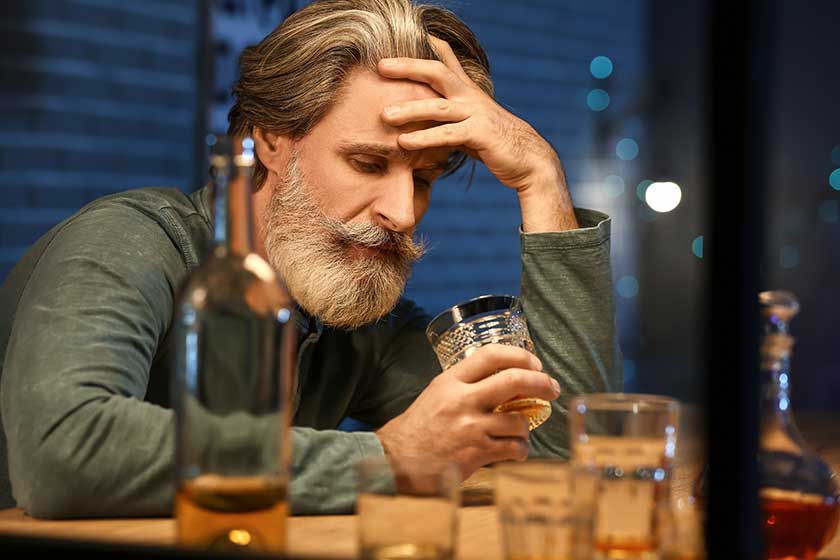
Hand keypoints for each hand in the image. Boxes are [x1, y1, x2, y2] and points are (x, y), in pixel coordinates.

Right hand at [375, 344, 561, 479]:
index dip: (520, 355)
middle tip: (552, 388)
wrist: (397, 461)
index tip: (535, 363)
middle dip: (541, 383)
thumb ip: (466, 384)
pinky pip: (514, 448)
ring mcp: (470, 427)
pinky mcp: (477, 453)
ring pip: (519, 419)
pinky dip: (521, 449)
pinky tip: (515, 451)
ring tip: (520, 432)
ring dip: (527, 426)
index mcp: (451, 380)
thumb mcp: (437, 393)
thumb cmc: (419, 428)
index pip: (491, 355)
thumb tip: (504, 377)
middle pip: (514, 380)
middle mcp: (462, 400)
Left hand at [377, 36, 577, 231]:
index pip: (447, 60)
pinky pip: (447, 134)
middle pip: (437, 72)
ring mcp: (476, 114)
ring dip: (409, 109)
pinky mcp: (480, 134)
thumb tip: (423, 116)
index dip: (429, 44)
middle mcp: (471, 97)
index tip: (408, 32)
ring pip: (438, 106)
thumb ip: (449, 115)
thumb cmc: (495, 143)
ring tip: (385, 115)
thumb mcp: (470, 122)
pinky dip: (424, 138)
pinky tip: (404, 142)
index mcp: (467, 91)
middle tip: (380, 66)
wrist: (529, 161)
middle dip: (408, 66)